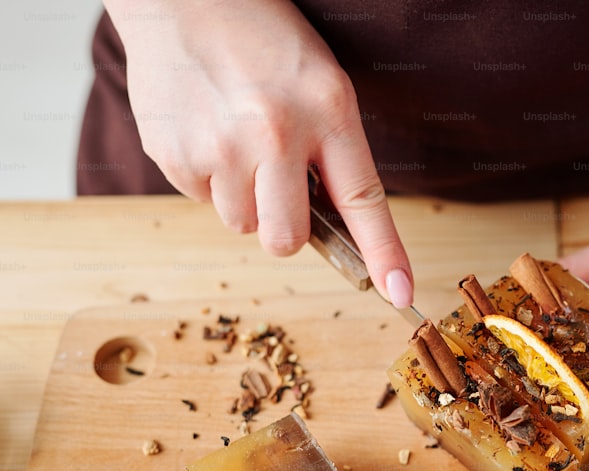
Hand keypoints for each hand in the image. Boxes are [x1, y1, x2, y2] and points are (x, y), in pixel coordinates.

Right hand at [107, 0, 412, 306]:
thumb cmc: (264, 43)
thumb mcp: (322, 87)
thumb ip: (332, 155)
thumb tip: (333, 231)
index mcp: (327, 111)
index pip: (363, 200)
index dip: (384, 254)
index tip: (400, 293)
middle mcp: (274, 133)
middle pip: (285, 239)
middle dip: (285, 230)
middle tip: (278, 188)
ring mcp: (218, 147)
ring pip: (241, 224)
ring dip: (244, 197)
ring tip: (237, 138)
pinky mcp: (173, 154)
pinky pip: (200, 200)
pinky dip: (208, 178)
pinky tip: (208, 131)